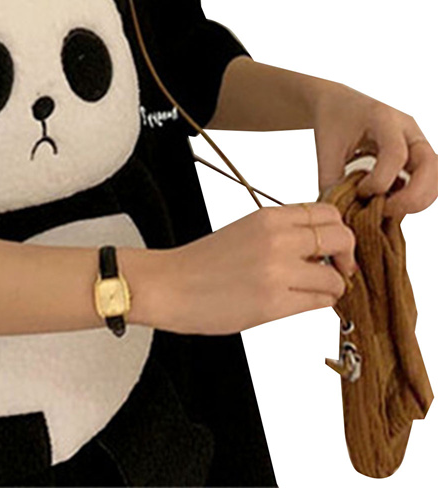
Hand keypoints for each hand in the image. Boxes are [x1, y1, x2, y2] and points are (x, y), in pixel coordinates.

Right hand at [157, 203, 355, 335]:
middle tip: (334, 268)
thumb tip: (319, 245)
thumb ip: (281, 232)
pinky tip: (300, 302)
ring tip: (311, 290)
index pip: (327, 212)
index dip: (336, 230)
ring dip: (332, 286)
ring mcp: (277, 271)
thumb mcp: (245, 231)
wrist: (170, 285)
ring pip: (337, 276)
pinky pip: (320, 302)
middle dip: (345, 255)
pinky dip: (319, 304)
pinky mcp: (275, 303)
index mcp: (268, 217)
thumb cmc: (202, 263)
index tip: (331, 245)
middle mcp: (277, 239)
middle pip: (341, 237)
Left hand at [312, 83, 437, 217]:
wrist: (337, 102)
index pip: (396, 153)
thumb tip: (336, 212)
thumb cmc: (332, 117)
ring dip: (419, 199)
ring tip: (388, 210)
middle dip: (413, 196)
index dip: (380, 180)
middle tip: (385, 210)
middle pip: (430, 165)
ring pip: (436, 175)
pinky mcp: (415, 154)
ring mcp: (415, 141)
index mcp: (383, 118)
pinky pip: (428, 178)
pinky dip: (415, 196)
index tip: (360, 192)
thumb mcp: (326, 145)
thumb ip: (330, 177)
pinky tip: (390, 202)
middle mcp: (407, 129)